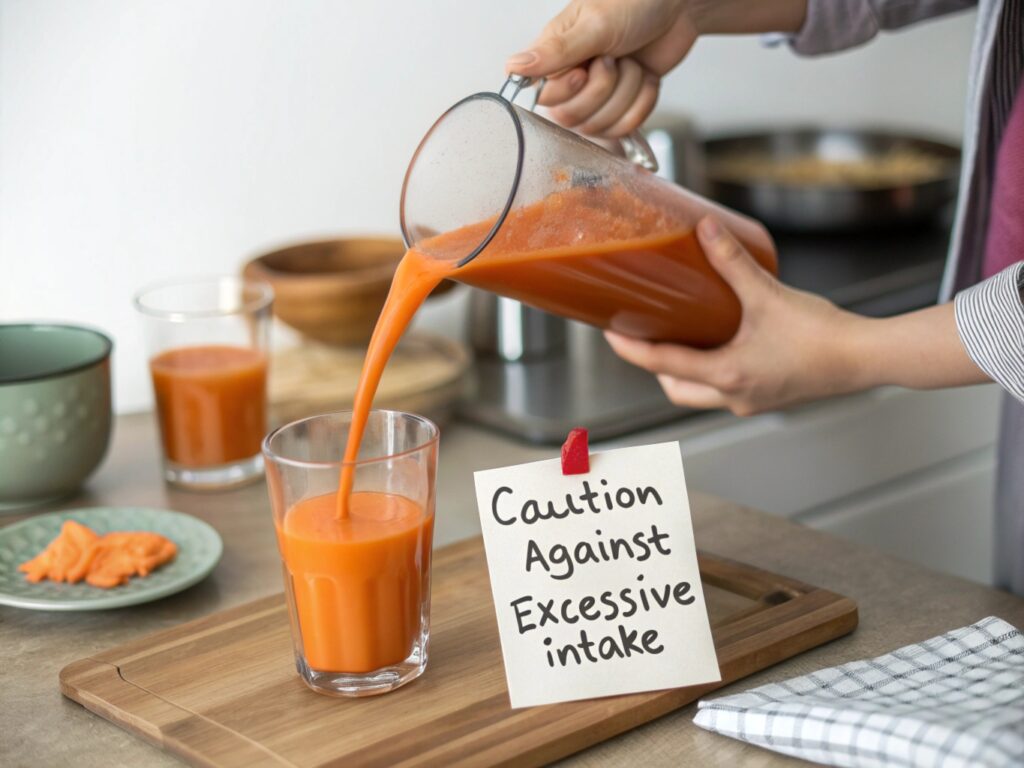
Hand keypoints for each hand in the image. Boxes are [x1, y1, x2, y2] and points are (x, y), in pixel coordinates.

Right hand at [505, 0, 808, 137]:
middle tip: (616, 60)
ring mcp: (596, 96)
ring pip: (600, 126)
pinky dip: (642, 103)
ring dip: (627, 93)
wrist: (680, 7)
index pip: (545, 100)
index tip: (587, 67)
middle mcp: (570, 79)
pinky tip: (645, 79)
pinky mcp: (620, 107)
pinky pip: (624, 129)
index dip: (570, 90)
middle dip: (604, 91)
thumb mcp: (595, 24)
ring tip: (632, 64)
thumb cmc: (636, 3)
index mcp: (554, 55)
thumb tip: (512, 67)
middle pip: (571, 119)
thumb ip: (555, 51)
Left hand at [605, 217, 988, 415]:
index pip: (662, 364)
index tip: (608, 334)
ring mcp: (751, 401)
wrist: (868, 358)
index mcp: (727, 375)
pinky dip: (711, 371)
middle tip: (644, 334)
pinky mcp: (767, 396)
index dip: (630, 348)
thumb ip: (732, 261)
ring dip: (683, 371)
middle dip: (655, 365)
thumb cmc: (823, 335)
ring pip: (699, 393)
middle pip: (675, 389)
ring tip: (680, 336)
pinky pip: (725, 390)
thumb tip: (705, 228)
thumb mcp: (768, 294)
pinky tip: (720, 344)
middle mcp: (734, 395)